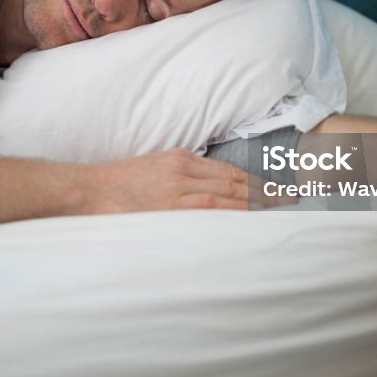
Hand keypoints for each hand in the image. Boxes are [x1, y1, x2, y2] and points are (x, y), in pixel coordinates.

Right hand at [86, 148, 278, 213]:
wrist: (87, 190)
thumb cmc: (116, 185)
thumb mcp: (151, 169)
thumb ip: (178, 176)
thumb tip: (205, 190)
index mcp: (179, 158)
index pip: (227, 170)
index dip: (254, 180)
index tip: (275, 190)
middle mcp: (182, 169)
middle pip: (234, 179)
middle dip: (264, 190)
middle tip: (290, 201)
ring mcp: (176, 187)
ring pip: (227, 193)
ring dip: (255, 202)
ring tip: (278, 210)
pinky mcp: (169, 205)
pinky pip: (209, 207)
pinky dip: (233, 211)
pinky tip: (249, 217)